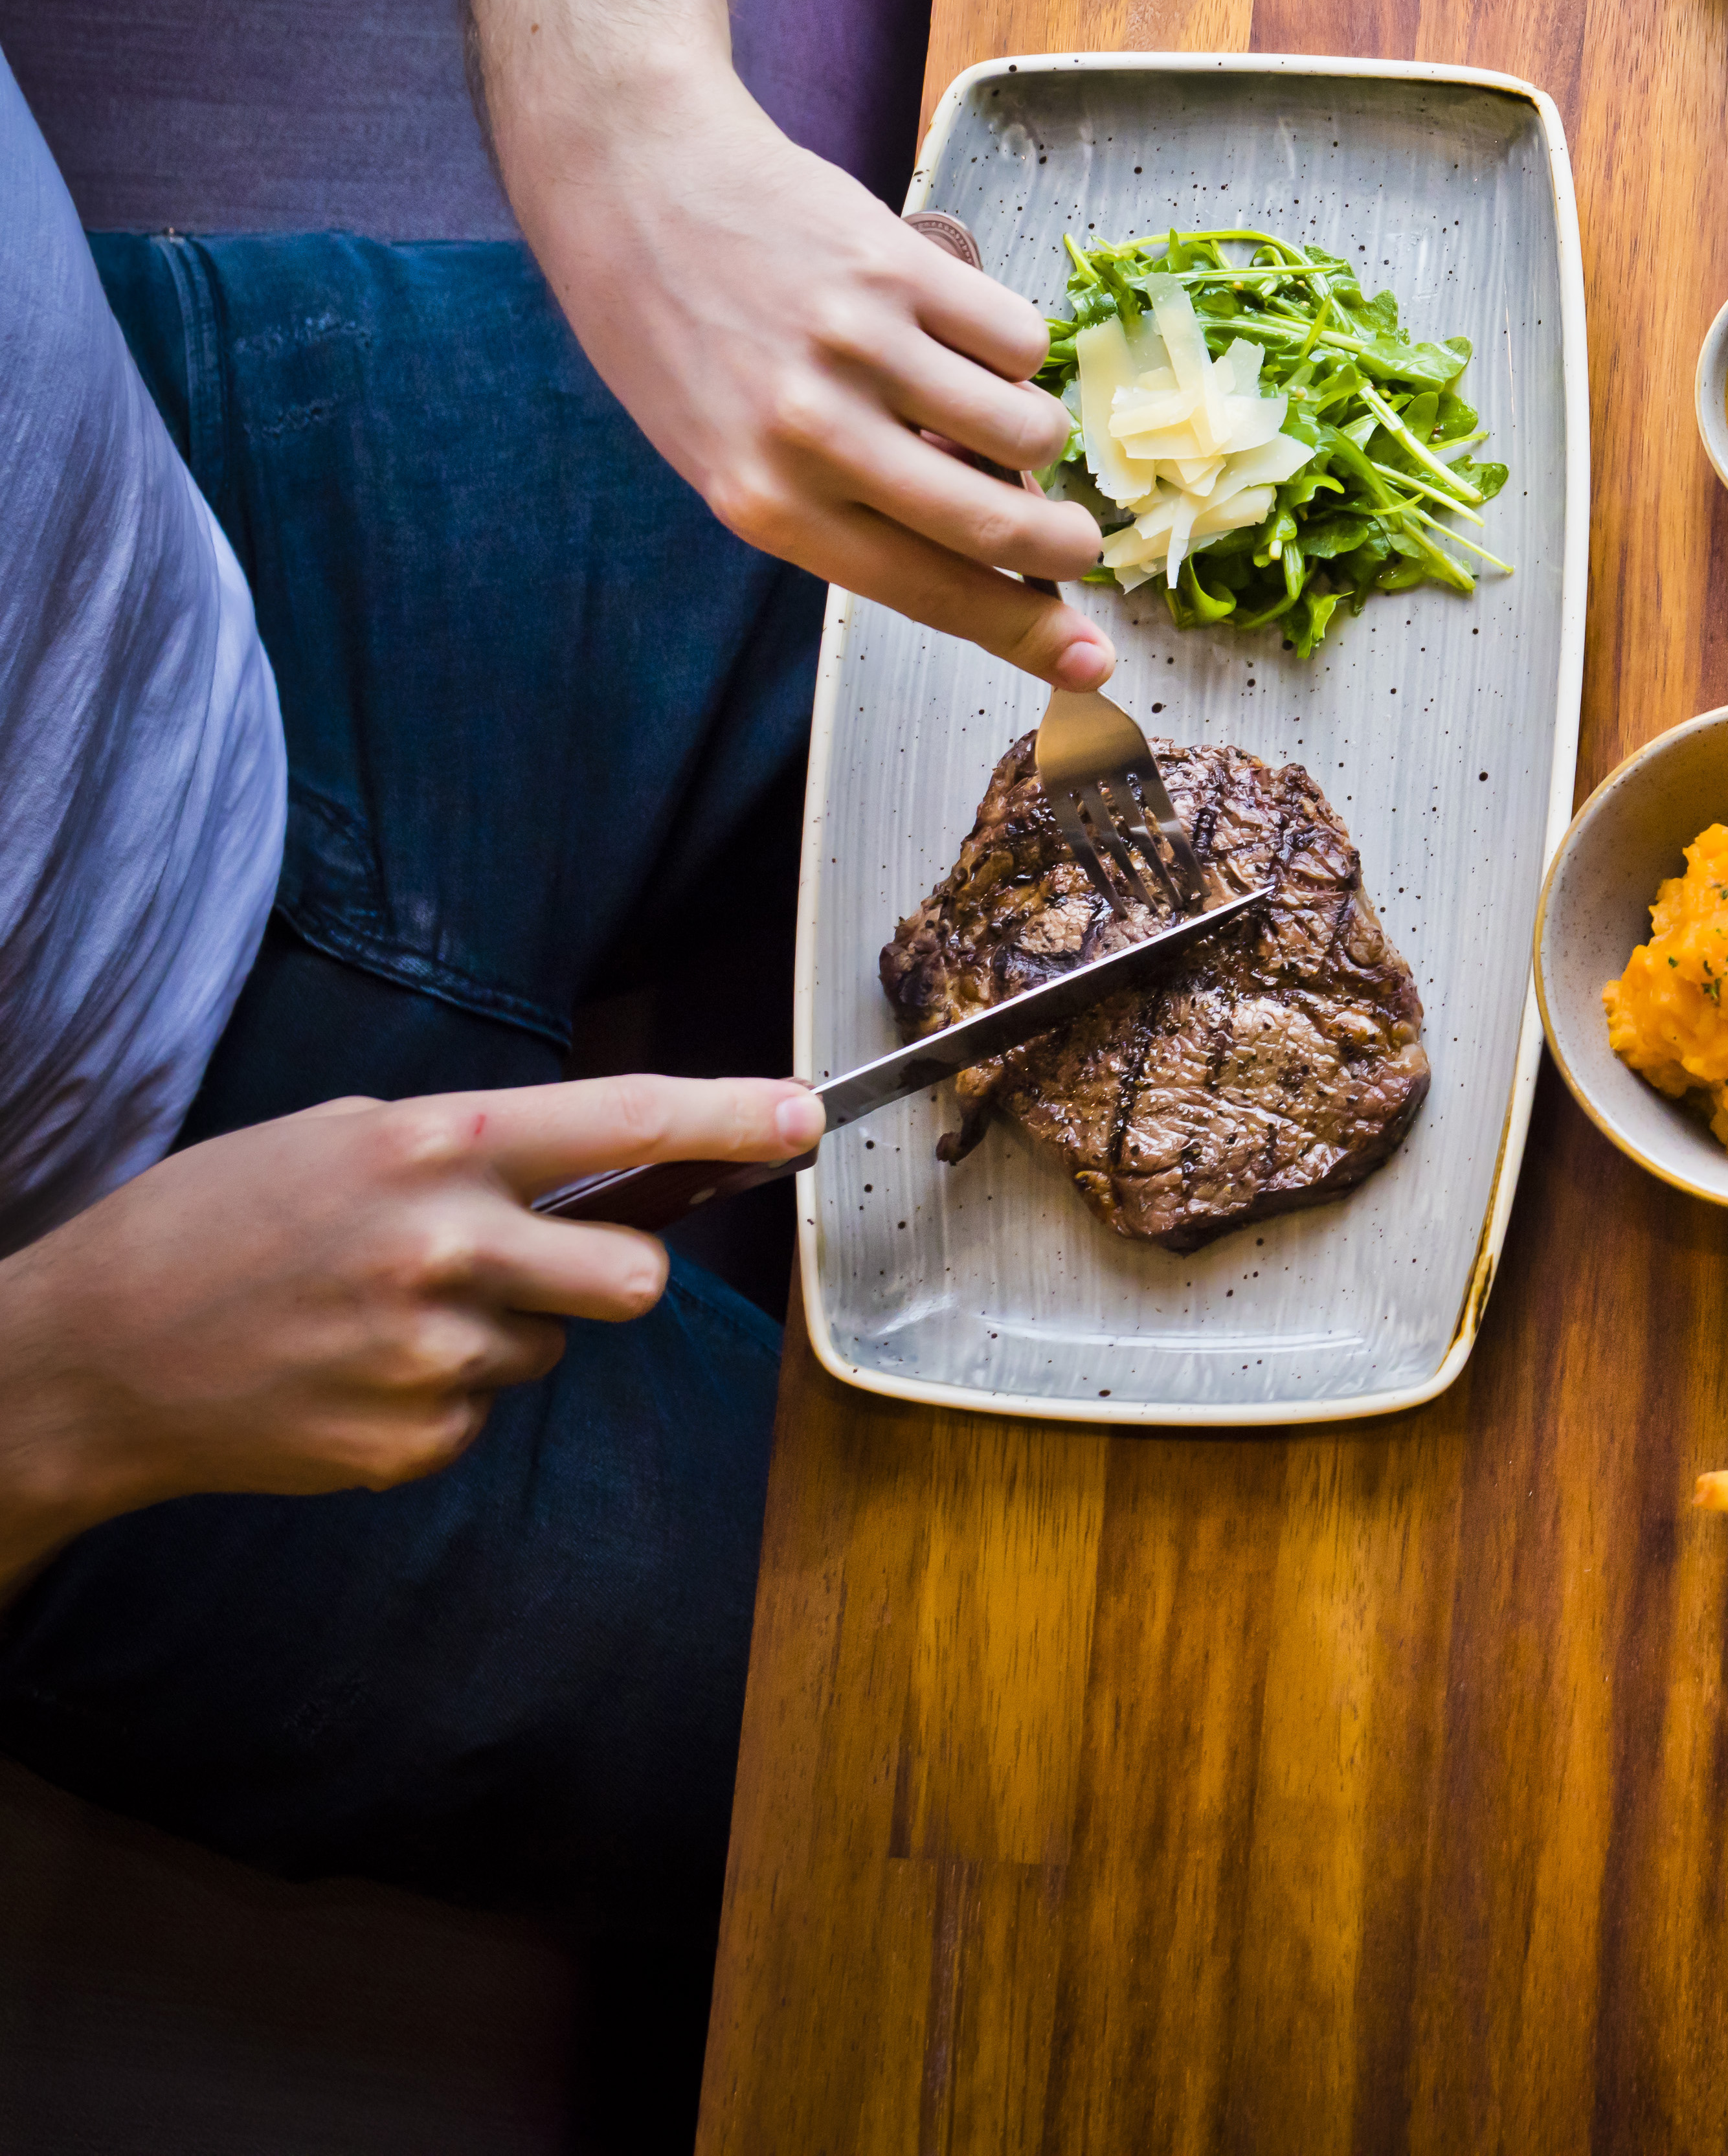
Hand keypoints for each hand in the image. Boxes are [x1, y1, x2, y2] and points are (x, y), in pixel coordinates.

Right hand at [0, 1076, 819, 1591]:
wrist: (88, 1357)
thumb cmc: (216, 1225)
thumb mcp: (345, 1140)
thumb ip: (478, 1151)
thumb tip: (610, 1162)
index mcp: (433, 1148)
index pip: (625, 1122)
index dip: (733, 1119)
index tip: (809, 1117)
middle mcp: (444, 1248)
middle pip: (633, 1275)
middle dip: (611, 1273)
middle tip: (537, 1265)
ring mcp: (428, 1355)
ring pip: (554, 1349)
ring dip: (503, 1334)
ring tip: (387, 1317)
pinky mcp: (409, 1440)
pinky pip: (485, 1413)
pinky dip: (441, 1397)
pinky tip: (352, 1375)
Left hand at [517, 60, 1115, 685]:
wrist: (634, 183)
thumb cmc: (679, 337)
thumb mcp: (732, 455)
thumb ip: (847, 511)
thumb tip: (988, 561)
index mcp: (764, 502)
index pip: (928, 592)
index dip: (1024, 633)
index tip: (1091, 663)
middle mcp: (811, 431)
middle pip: (999, 523)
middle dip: (1066, 546)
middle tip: (1081, 542)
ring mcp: (860, 344)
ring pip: (1029, 428)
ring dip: (1033, 435)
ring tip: (988, 413)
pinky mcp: (900, 266)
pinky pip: (1020, 339)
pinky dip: (1011, 351)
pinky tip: (959, 335)